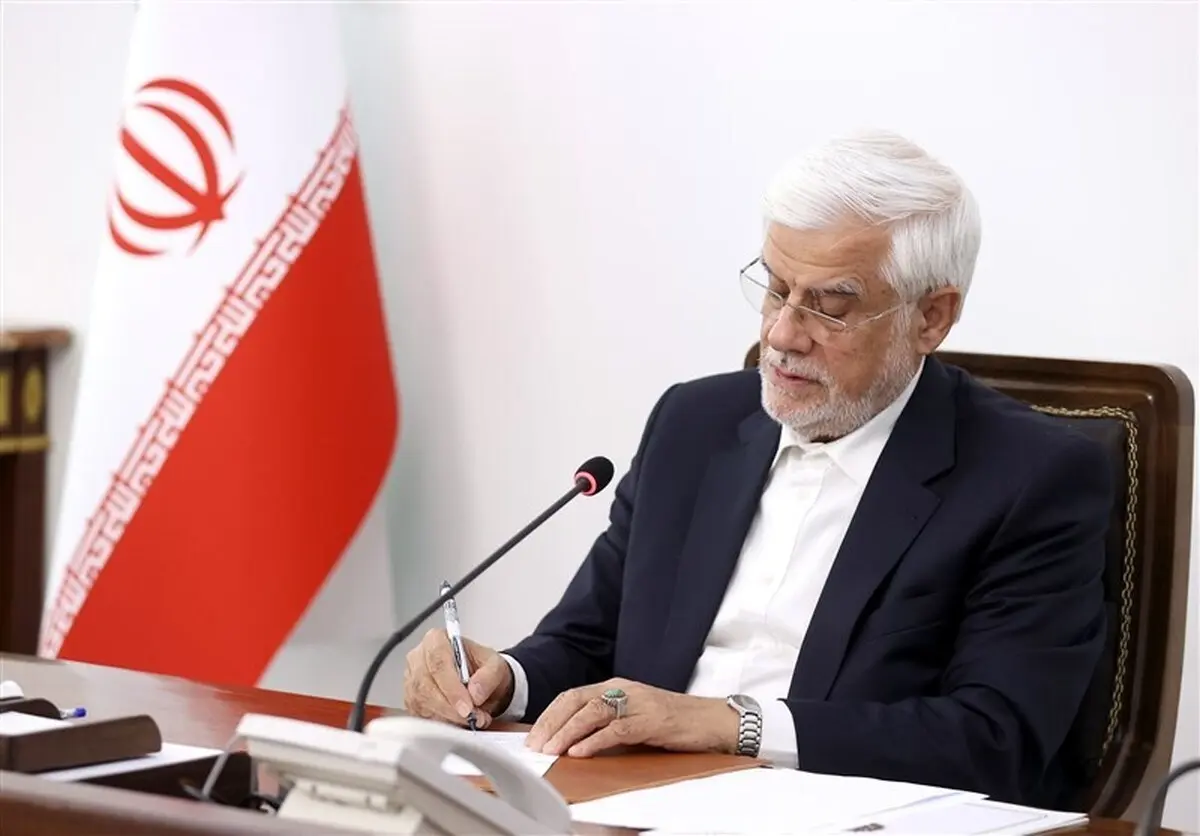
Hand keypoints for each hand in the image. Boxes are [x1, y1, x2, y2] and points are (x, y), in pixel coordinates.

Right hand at [402, 627, 513, 728]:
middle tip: (473, 717)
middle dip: (451, 707)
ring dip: (448, 717)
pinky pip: (420, 715)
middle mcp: (418, 658)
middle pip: (426, 685)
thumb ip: (489, 675)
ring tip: (471, 720)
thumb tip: (475, 692)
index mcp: (436, 640)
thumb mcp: (495, 665)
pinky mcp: (411, 700)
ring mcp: (411, 680)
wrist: (478, 681)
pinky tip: (457, 722)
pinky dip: (441, 722)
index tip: (468, 706)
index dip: (452, 688)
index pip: (438, 663)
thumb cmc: (481, 667)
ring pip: (422, 703)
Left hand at [525, 678, 737, 757]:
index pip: (572, 695)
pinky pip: (616, 729)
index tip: (533, 735)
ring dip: (567, 732)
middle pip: (576, 700)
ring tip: (551, 750)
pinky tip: (580, 752)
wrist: (713, 720)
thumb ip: (606, 724)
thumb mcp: (633, 718)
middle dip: (551, 723)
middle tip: (534, 745)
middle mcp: (623, 689)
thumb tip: (572, 742)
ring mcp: (637, 703)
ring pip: (592, 713)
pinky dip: (595, 741)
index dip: (549, 715)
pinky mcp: (651, 720)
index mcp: (616, 686)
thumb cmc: (673, 723)